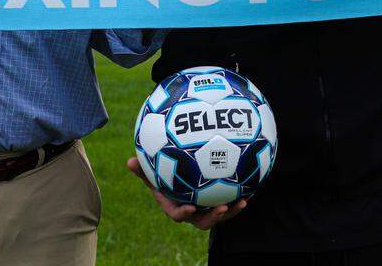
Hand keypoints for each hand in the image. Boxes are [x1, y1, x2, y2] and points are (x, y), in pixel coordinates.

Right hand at [126, 156, 245, 229]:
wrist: (181, 175)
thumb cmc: (163, 173)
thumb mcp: (152, 171)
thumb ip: (142, 169)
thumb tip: (128, 161)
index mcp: (175, 205)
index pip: (177, 214)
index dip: (184, 213)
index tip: (190, 206)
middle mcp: (192, 210)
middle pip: (202, 220)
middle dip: (213, 217)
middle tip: (221, 207)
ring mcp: (206, 207)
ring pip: (219, 214)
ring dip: (231, 210)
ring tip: (242, 201)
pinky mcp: (218, 201)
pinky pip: (229, 202)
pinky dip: (239, 197)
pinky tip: (252, 188)